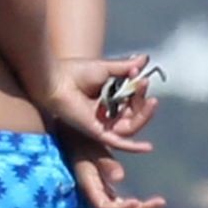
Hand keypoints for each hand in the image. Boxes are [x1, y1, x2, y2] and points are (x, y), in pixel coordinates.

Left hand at [42, 53, 156, 154]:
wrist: (56, 80)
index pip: (132, 101)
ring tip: (151, 101)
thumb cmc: (74, 72)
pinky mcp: (96, 132)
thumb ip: (125, 67)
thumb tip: (144, 59)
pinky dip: (133, 147)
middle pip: (134, 116)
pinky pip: (118, 142)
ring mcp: (102, 125)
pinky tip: (148, 148)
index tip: (139, 75)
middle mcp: (106, 114)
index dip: (139, 90)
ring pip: (130, 127)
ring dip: (144, 116)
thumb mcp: (105, 68)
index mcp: (107, 100)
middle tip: (144, 84)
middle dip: (143, 102)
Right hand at [61, 131, 165, 207]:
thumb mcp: (92, 147)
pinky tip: (142, 206)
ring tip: (158, 205)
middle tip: (160, 202)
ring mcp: (98, 192)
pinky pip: (117, 203)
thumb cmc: (81, 139)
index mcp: (89, 185)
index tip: (137, 203)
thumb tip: (120, 178)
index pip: (104, 207)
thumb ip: (105, 162)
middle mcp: (93, 193)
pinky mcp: (103, 188)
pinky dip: (131, 207)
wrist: (71, 134)